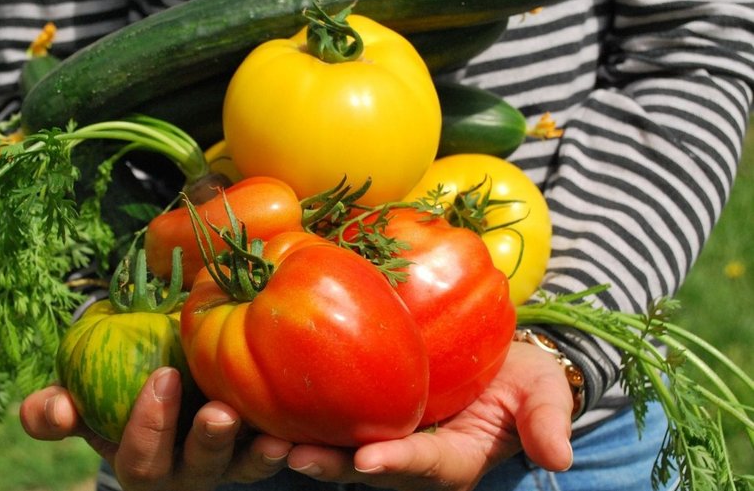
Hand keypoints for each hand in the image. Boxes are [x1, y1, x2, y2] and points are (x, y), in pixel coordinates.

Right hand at [20, 367, 292, 490]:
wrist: (165, 384)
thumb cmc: (116, 394)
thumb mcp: (82, 403)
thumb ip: (55, 411)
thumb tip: (55, 409)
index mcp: (143, 462)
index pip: (141, 457)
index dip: (149, 425)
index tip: (162, 376)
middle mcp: (187, 473)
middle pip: (199, 470)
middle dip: (208, 443)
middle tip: (219, 413)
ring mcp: (227, 465)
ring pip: (243, 468)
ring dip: (258, 454)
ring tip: (274, 437)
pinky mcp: (261, 449)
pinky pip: (278, 453)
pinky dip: (291, 443)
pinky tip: (302, 427)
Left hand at [282, 341, 574, 490]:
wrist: (499, 360)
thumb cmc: (523, 377)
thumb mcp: (543, 393)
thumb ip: (546, 422)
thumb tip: (560, 457)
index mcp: (455, 458)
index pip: (425, 465)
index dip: (398, 464)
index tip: (369, 460)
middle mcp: (413, 457)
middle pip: (369, 468)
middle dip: (333, 466)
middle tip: (295, 456)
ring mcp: (387, 437)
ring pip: (341, 449)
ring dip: (307, 446)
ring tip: (267, 438)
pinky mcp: (367, 413)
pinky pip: (335, 419)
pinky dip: (304, 416)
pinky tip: (268, 402)